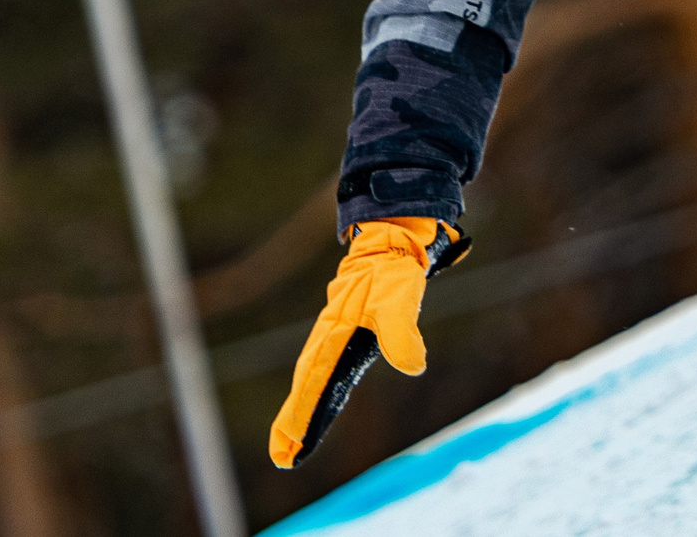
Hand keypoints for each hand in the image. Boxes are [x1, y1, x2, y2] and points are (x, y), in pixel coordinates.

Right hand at [267, 217, 465, 468]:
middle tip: (283, 456)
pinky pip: (326, 369)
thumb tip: (414, 366)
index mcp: (335, 334)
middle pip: (307, 387)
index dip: (302, 416)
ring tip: (292, 442)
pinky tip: (320, 405)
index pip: (315, 384)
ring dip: (303, 410)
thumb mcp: (400, 298)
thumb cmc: (394, 270)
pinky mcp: (346, 333)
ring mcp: (336, 335)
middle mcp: (330, 338)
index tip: (290, 446)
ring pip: (313, 379)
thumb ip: (403, 331)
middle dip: (294, 422)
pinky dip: (317, 391)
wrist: (391, 240)